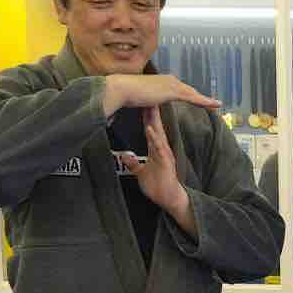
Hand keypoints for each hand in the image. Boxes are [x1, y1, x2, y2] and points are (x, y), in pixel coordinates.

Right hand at [104, 73, 219, 113]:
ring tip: (217, 104)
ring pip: (193, 94)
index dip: (190, 94)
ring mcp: (171, 84)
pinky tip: (215, 104)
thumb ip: (146, 101)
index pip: (180, 89)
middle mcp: (169, 80)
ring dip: (205, 100)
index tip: (198, 99)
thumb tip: (144, 105)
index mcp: (162, 81)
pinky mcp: (173, 91)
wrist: (123, 89)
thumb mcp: (140, 98)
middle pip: (189, 91)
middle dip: (200, 97)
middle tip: (213, 102)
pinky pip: (193, 97)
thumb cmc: (126, 95)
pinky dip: (205, 101)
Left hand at [120, 106, 187, 220]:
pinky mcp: (165, 162)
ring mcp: (164, 154)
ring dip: (154, 120)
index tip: (141, 100)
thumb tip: (124, 156)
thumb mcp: (141, 173)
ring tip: (150, 105)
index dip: (146, 115)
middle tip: (148, 94)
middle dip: (151, 110)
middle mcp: (161, 148)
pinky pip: (159, 148)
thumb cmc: (157, 186)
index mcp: (156, 148)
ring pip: (158, 134)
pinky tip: (150, 129)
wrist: (168, 199)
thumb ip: (134, 164)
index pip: (150, 128)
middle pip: (155, 126)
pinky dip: (154, 138)